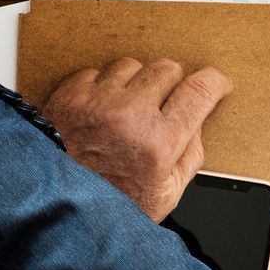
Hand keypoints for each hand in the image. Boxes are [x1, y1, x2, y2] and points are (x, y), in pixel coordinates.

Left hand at [42, 59, 231, 221]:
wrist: (53, 204)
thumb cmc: (107, 204)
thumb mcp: (165, 195)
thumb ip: (190, 156)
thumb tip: (197, 122)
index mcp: (158, 143)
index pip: (199, 91)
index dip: (214, 82)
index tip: (216, 83)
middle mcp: (128, 115)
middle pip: (167, 69)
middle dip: (172, 85)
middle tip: (163, 106)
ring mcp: (96, 101)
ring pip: (132, 65)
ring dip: (135, 84)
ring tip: (126, 112)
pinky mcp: (70, 94)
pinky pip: (98, 71)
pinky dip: (103, 87)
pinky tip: (101, 112)